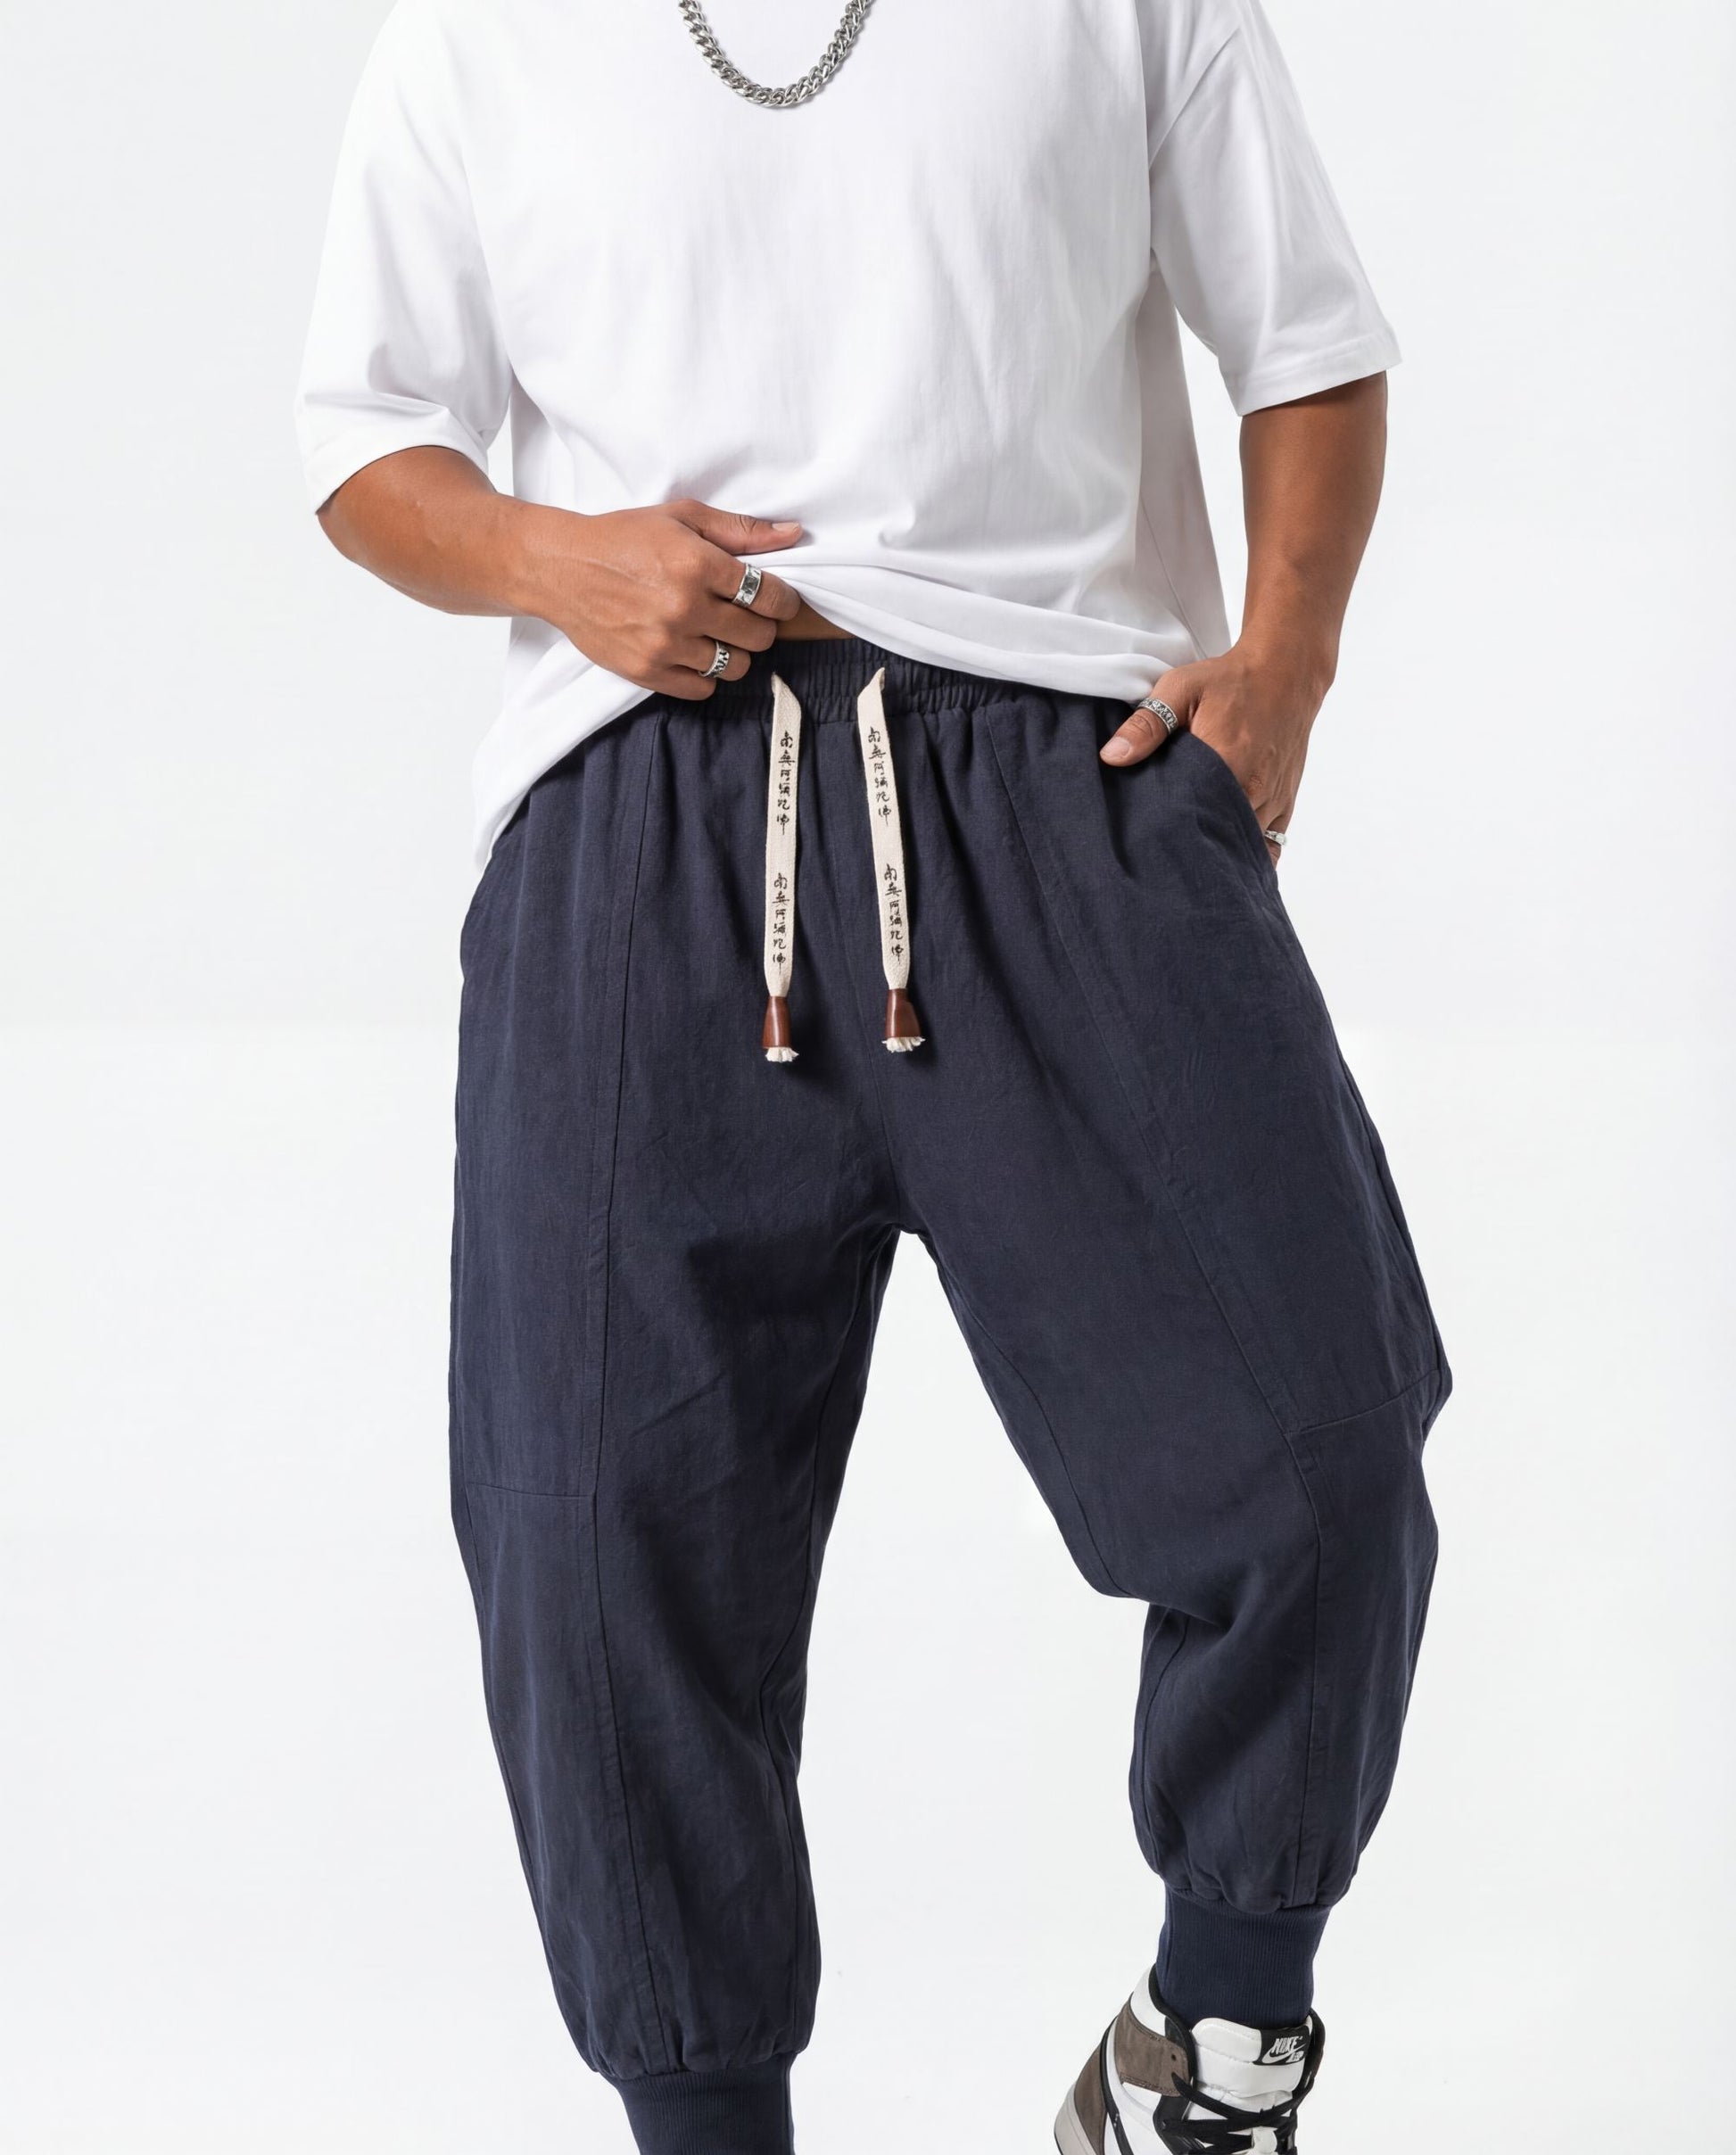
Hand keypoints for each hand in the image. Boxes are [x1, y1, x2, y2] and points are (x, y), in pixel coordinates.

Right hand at [513, 498, 805, 697]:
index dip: (783, 601)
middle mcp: (684, 607)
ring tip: (717, 634)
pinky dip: (706, 675)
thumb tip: (793, 535)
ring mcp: (665, 644)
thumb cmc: (622, 538)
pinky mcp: (647, 671)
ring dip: (735, 652)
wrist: (561, 568)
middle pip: (758, 636)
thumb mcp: (681, 518)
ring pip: (735, 667)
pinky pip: (703, 689)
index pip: (769, 596)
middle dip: (760, 626)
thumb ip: (739, 529)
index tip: (779, 601)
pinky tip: (694, 653)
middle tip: (744, 616)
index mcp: (697, 564)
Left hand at [1100, 642, 1330, 865]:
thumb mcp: (1181, 688)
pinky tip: (1224, 861)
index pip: (1192, 820)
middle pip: (1217, 840)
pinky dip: (1247, 855)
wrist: (1287, 672)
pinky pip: (1270, 847)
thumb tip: (1112, 757)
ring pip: (1243, 847)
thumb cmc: (1230, 680)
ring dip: (1218, 853)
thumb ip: (1147, 724)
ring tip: (1188, 862)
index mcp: (1226, 764)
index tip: (1146, 845)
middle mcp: (1254, 790)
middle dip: (1190, 851)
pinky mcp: (1285, 803)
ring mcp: (1273, 801)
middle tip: (1161, 859)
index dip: (1168, 836)